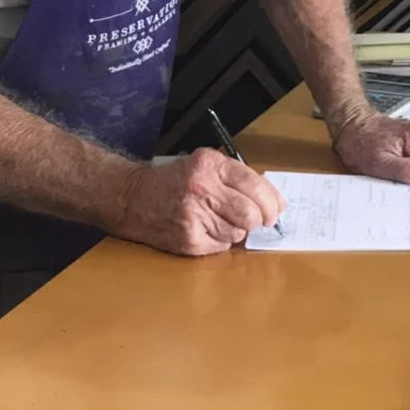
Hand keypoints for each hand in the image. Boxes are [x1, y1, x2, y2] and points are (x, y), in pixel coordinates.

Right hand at [113, 148, 284, 256]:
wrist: (134, 198)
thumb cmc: (173, 182)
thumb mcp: (203, 165)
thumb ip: (235, 177)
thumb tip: (272, 201)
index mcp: (210, 165)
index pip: (254, 185)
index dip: (271, 201)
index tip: (276, 209)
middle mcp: (202, 188)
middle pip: (251, 214)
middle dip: (258, 219)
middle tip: (255, 220)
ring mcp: (194, 216)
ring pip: (238, 232)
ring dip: (236, 229)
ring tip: (218, 219)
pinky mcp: (189, 239)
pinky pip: (222, 245)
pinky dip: (220, 240)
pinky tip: (205, 229)